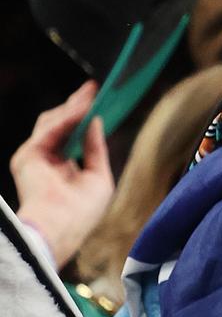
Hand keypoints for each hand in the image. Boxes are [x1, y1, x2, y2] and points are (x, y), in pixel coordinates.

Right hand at [10, 81, 114, 267]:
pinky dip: (67, 118)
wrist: (60, 228)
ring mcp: (35, 157)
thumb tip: (96, 121)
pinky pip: (50, 130)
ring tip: (92, 93)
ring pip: (53, 122)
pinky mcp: (27, 155)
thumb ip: (96, 149)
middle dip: (77, 105)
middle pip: (60, 124)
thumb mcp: (99, 177)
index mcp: (62, 168)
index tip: (99, 100)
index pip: (71, 136)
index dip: (84, 118)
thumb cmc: (81, 212)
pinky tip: (83, 108)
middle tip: (94, 88)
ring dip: (74, 106)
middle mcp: (46, 160)